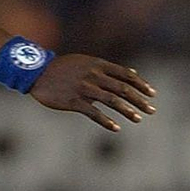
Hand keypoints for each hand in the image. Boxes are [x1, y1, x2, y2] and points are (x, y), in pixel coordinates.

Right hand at [29, 54, 156, 131]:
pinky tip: (116, 128)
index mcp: (98, 65)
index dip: (141, 84)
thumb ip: (110, 69)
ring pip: (111, 101)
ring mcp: (84, 88)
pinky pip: (93, 113)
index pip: (126, 75)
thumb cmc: (64, 68)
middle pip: (123, 89)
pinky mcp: (73, 101)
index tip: (153, 94)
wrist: (37, 71)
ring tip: (138, 119)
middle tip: (152, 110)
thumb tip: (134, 74)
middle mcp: (94, 76)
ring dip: (127, 110)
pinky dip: (106, 121)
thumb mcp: (88, 62)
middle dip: (139, 100)